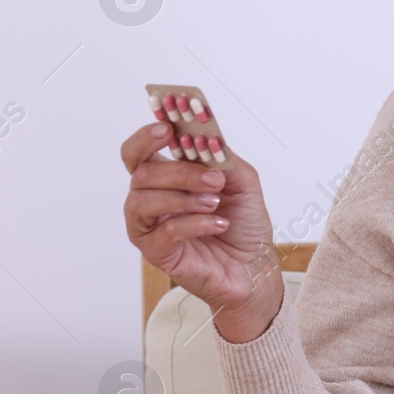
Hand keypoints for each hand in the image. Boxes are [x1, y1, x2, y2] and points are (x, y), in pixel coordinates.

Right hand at [120, 121, 281, 339]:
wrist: (255, 266)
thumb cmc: (244, 224)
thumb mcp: (242, 182)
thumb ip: (222, 157)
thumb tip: (206, 138)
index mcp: (165, 178)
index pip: (138, 152)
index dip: (146, 137)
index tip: (168, 128)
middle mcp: (150, 199)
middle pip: (142, 173)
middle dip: (180, 171)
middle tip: (215, 179)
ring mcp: (149, 227)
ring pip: (144, 200)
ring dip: (185, 197)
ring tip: (216, 203)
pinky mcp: (156, 253)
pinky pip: (164, 231)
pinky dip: (195, 223)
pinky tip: (218, 224)